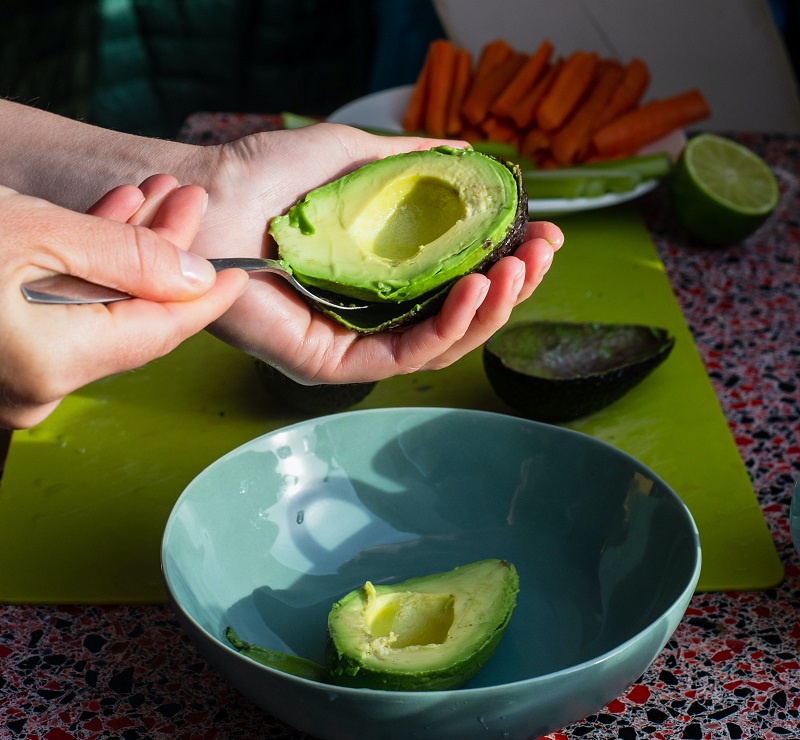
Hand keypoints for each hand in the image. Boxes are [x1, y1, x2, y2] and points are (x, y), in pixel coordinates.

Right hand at [0, 176, 246, 427]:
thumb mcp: (36, 233)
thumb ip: (125, 257)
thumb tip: (196, 277)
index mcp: (55, 364)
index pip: (161, 333)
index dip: (206, 300)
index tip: (239, 273)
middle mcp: (41, 386)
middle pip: (134, 318)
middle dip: (164, 255)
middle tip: (188, 202)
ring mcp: (20, 376)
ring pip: (101, 311)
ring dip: (126, 253)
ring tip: (151, 198)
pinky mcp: (6, 355)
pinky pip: (64, 315)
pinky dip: (85, 271)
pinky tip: (106, 223)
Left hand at [187, 123, 563, 382]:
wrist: (207, 195)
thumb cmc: (266, 176)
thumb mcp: (355, 158)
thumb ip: (413, 164)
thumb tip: (470, 155)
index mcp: (380, 277)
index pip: (456, 282)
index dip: (504, 262)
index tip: (542, 234)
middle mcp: (370, 315)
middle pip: (458, 318)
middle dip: (511, 288)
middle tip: (544, 252)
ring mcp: (352, 343)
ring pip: (441, 343)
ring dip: (491, 309)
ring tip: (520, 269)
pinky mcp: (330, 365)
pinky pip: (402, 355)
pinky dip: (447, 327)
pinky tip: (477, 288)